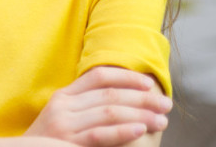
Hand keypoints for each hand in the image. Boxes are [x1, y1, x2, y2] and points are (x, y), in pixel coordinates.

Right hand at [24, 67, 170, 146]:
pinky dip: (123, 131)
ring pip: (109, 112)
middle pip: (110, 94)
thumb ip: (85, 106)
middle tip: (165, 104)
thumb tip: (124, 100)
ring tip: (161, 120)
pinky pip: (100, 134)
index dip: (126, 77)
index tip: (149, 84)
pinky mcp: (68, 143)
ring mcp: (65, 124)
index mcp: (64, 95)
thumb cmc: (50, 141)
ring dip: (141, 115)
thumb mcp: (63, 117)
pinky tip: (141, 130)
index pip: (98, 76)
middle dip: (143, 98)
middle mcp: (64, 105)